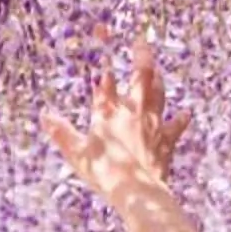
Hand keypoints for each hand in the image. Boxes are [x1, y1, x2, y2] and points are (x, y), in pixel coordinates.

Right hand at [41, 42, 187, 202]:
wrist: (135, 188)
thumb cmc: (103, 171)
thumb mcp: (77, 153)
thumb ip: (61, 133)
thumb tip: (44, 115)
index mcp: (107, 114)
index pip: (105, 87)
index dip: (105, 76)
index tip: (107, 67)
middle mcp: (132, 112)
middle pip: (140, 78)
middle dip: (141, 57)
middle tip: (142, 43)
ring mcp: (152, 124)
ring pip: (159, 94)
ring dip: (158, 80)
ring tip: (158, 71)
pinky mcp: (166, 140)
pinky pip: (176, 125)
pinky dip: (180, 119)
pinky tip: (186, 113)